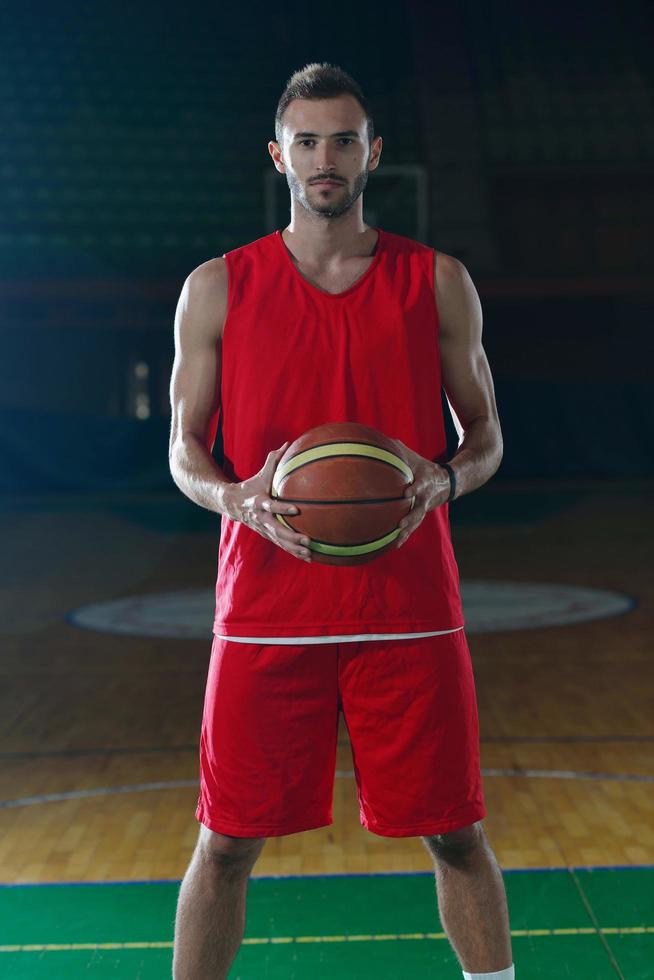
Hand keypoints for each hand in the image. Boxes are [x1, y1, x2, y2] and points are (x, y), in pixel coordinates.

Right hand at [222, 441, 311, 561]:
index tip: (297, 509)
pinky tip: (306, 557)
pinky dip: (292, 551)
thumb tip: (288, 444)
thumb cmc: (251, 486)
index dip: (283, 507)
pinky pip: (281, 544)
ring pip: (279, 541)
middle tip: (307, 540)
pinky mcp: (266, 534)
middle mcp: (261, 518)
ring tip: (309, 553)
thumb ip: (274, 460)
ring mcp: (263, 528)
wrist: (231, 503)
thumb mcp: (261, 474)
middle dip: (292, 536)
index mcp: (259, 502)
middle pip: (277, 529)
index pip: (272, 505)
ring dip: (294, 548)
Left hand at [391, 438, 450, 548]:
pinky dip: (404, 536)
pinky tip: (393, 545)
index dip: (414, 489)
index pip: (420, 485)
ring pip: (416, 522)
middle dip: (410, 517)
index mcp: (424, 482)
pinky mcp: (421, 516)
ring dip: (407, 532)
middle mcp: (424, 498)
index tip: (407, 493)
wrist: (447, 482)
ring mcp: (424, 509)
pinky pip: (412, 528)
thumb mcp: (413, 457)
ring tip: (397, 540)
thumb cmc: (424, 467)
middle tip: (400, 524)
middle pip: (418, 509)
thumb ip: (397, 450)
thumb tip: (375, 440)